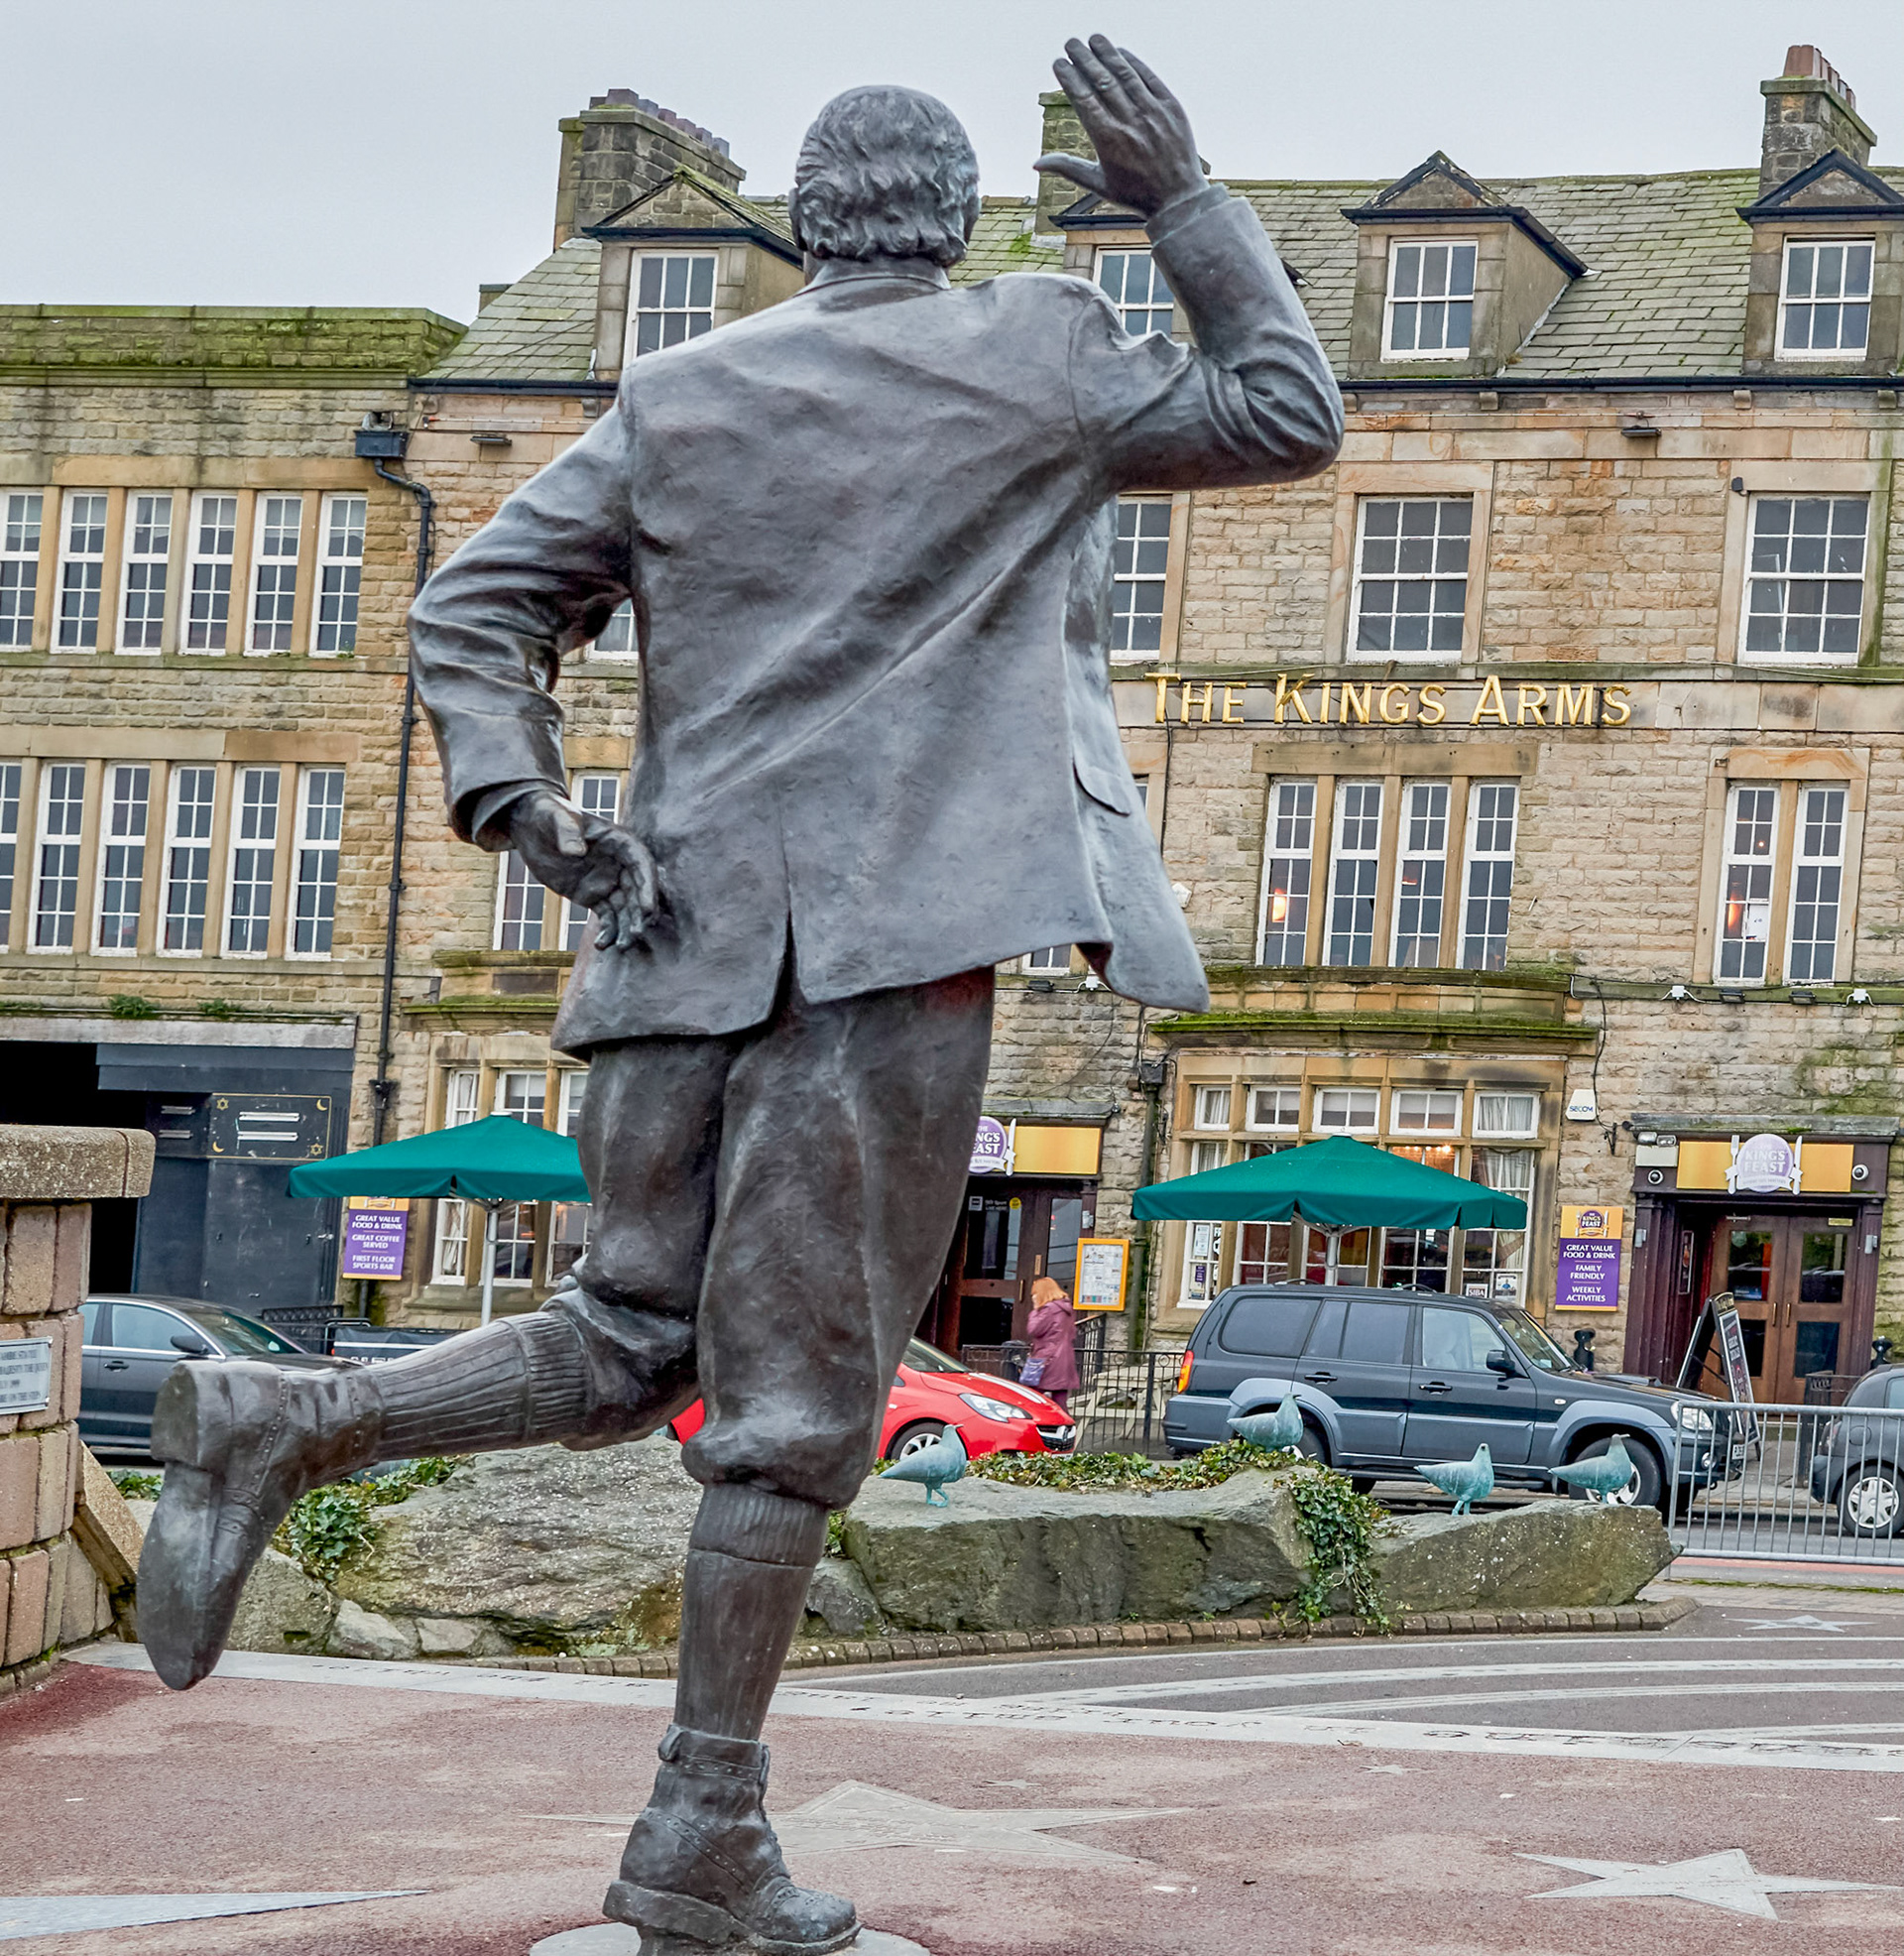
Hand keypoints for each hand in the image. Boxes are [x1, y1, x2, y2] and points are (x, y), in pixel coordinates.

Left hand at [508, 789, 659, 950]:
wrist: (531, 826)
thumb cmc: (547, 814)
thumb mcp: (555, 817)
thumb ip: (567, 832)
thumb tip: (576, 852)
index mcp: (619, 841)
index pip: (641, 864)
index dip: (647, 886)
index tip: (648, 908)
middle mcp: (619, 864)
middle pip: (637, 891)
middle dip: (639, 914)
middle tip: (636, 934)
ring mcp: (607, 881)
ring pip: (625, 909)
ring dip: (627, 928)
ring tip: (622, 947)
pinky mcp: (593, 896)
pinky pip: (607, 918)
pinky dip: (608, 932)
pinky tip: (602, 946)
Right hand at [1034, 34, 1204, 217]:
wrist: (1178, 199)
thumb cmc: (1135, 193)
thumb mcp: (1098, 183)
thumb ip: (1067, 167)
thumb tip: (1035, 163)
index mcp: (1108, 141)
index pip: (1083, 99)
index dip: (1069, 77)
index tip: (1059, 63)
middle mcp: (1129, 123)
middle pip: (1101, 81)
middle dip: (1084, 59)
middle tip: (1071, 43)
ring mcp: (1152, 113)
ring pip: (1124, 75)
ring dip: (1107, 53)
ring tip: (1093, 39)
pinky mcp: (1171, 107)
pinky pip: (1149, 78)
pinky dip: (1133, 63)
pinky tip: (1120, 52)